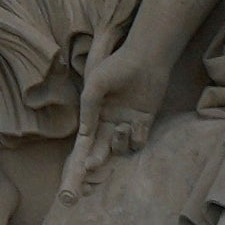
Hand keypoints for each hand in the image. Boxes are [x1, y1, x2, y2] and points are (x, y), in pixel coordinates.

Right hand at [74, 57, 165, 171]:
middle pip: (101, 146)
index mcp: (95, 112)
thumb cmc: (117, 67)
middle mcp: (110, 120)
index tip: (78, 165)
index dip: (82, 150)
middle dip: (95, 157)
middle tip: (91, 165)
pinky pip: (138, 140)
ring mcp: (127, 121)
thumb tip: (84, 134)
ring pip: (121, 146)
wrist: (146, 59)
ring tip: (121, 127)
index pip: (87, 136)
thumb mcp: (95, 84)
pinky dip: (136, 138)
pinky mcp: (144, 121)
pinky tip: (134, 125)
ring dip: (119, 142)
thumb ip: (88, 108)